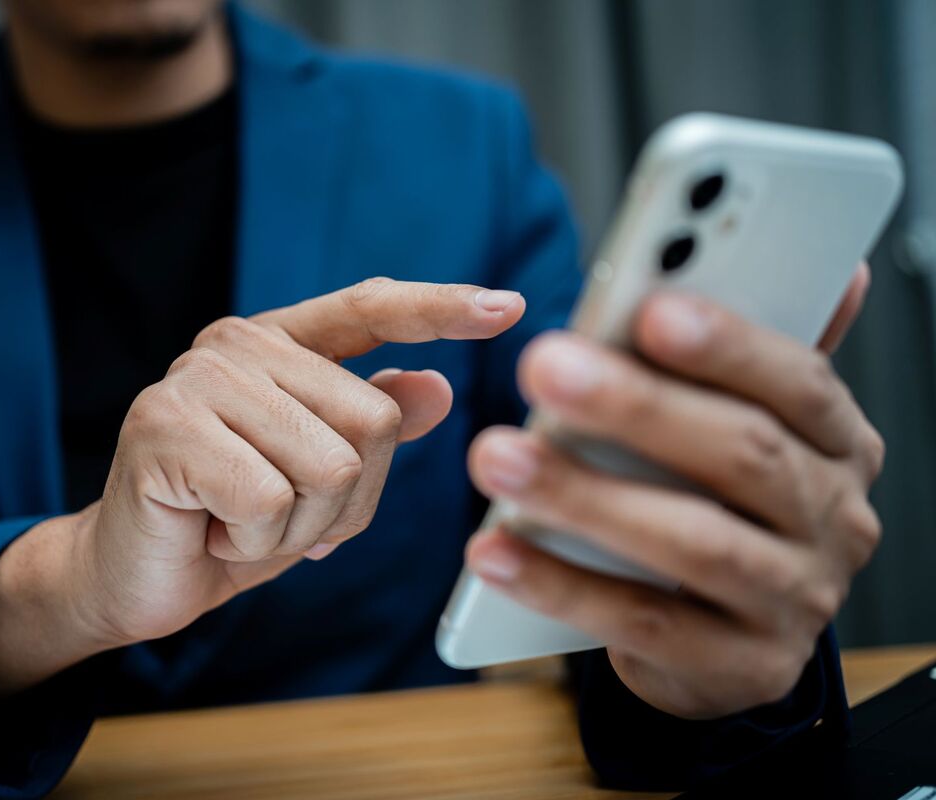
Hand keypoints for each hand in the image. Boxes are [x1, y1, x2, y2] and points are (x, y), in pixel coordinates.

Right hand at [0, 278, 523, 698]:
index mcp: (278, 344)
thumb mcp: (320, 482)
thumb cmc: (230, 524)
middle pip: (373, 419)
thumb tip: (437, 388)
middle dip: (345, 500)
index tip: (507, 307)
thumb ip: (372, 430)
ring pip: (330, 466)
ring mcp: (197, 379)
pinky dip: (254, 544)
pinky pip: (269, 501)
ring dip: (298, 528)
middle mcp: (236, 345)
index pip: (369, 308)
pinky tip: (212, 532)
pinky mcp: (166, 426)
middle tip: (278, 515)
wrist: (137, 576)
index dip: (439, 309)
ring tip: (240, 523)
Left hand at [466, 263, 881, 718]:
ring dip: (585, 496)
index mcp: (836, 442)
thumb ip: (750, 360)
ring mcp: (796, 598)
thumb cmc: (719, 505)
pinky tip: (494, 552)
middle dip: (638, 407)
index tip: (649, 309)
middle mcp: (835, 518)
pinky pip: (644, 622)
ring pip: (693, 542)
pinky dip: (562, 586)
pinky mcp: (744, 666)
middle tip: (542, 367)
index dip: (727, 345)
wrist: (725, 638)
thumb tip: (836, 271)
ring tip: (494, 457)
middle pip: (743, 454)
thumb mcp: (742, 428)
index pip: (799, 381)